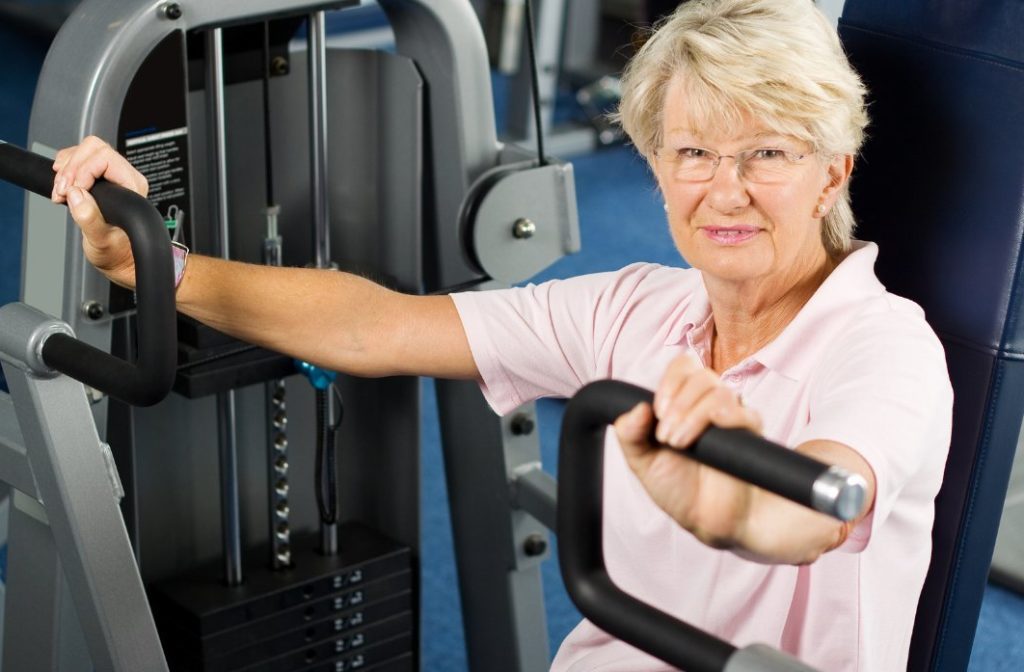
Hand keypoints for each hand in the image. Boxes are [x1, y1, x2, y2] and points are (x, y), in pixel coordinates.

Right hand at [51, 135, 148, 287]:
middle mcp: (125, 177)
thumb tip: (76, 195)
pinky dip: (65, 168)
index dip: (82, 171)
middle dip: (71, 167)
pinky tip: (62, 184)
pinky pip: (80, 158)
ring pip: (86, 150)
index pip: (105, 158)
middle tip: (61, 190)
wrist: (118, 258)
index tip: (70, 191)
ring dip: (66, 167)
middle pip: (94, 148)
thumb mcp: (101, 241)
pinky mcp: (99, 178)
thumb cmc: (117, 252)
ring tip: (60, 190)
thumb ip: (89, 219)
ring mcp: (112, 176)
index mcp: (132, 187)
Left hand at [614, 355, 763, 549]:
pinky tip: (710, 436)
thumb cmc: (679, 489)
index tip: (657, 412)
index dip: (669, 383)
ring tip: (679, 444)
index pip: (683, 367)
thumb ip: (630, 435)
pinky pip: (744, 413)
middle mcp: (710, 405)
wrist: (707, 520)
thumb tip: (637, 408)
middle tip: (666, 436)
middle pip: (702, 376)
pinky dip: (724, 417)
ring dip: (693, 415)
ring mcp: (732, 418)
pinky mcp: (750, 435)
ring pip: (718, 392)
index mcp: (684, 403)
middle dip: (678, 403)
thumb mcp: (642, 462)